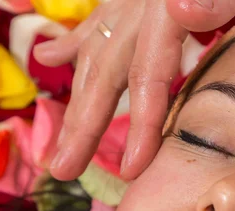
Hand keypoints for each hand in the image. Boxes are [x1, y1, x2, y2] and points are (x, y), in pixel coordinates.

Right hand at [34, 0, 234, 180]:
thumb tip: (180, 12)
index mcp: (165, 6)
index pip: (148, 73)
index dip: (138, 122)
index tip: (133, 168)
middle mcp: (140, 3)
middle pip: (106, 69)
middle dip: (83, 123)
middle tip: (61, 169)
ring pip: (96, 51)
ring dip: (76, 96)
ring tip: (60, 139)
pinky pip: (101, 20)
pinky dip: (77, 43)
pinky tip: (54, 58)